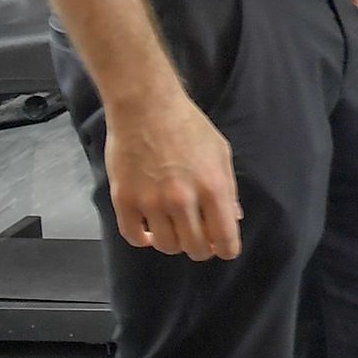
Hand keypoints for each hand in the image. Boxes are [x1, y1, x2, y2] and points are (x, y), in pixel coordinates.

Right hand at [104, 94, 241, 260]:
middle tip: (200, 240)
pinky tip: (150, 230)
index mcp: (213, 188)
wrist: (147, 107)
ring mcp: (151, 201)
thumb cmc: (188, 126)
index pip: (224, 238)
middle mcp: (182, 200)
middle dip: (202, 249)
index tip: (224, 250)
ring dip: (173, 242)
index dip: (227, 249)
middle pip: (195, 247)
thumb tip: (234, 218)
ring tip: (175, 229)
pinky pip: (134, 235)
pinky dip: (144, 239)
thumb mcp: (221, 153)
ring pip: (166, 245)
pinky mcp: (124, 199)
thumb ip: (228, 189)